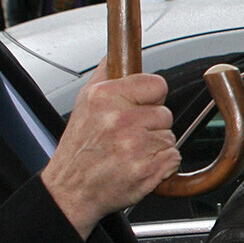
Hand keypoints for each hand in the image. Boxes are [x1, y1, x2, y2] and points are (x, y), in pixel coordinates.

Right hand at [41, 60, 179, 237]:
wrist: (71, 190)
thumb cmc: (79, 148)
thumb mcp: (84, 103)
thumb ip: (105, 75)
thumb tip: (117, 52)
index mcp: (106, 97)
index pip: (157, 84)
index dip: (152, 97)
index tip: (141, 106)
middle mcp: (120, 120)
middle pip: (165, 113)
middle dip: (152, 125)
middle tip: (127, 136)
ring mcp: (135, 146)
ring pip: (169, 137)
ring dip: (155, 146)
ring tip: (129, 152)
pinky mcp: (147, 169)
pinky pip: (173, 158)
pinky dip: (161, 164)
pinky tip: (138, 165)